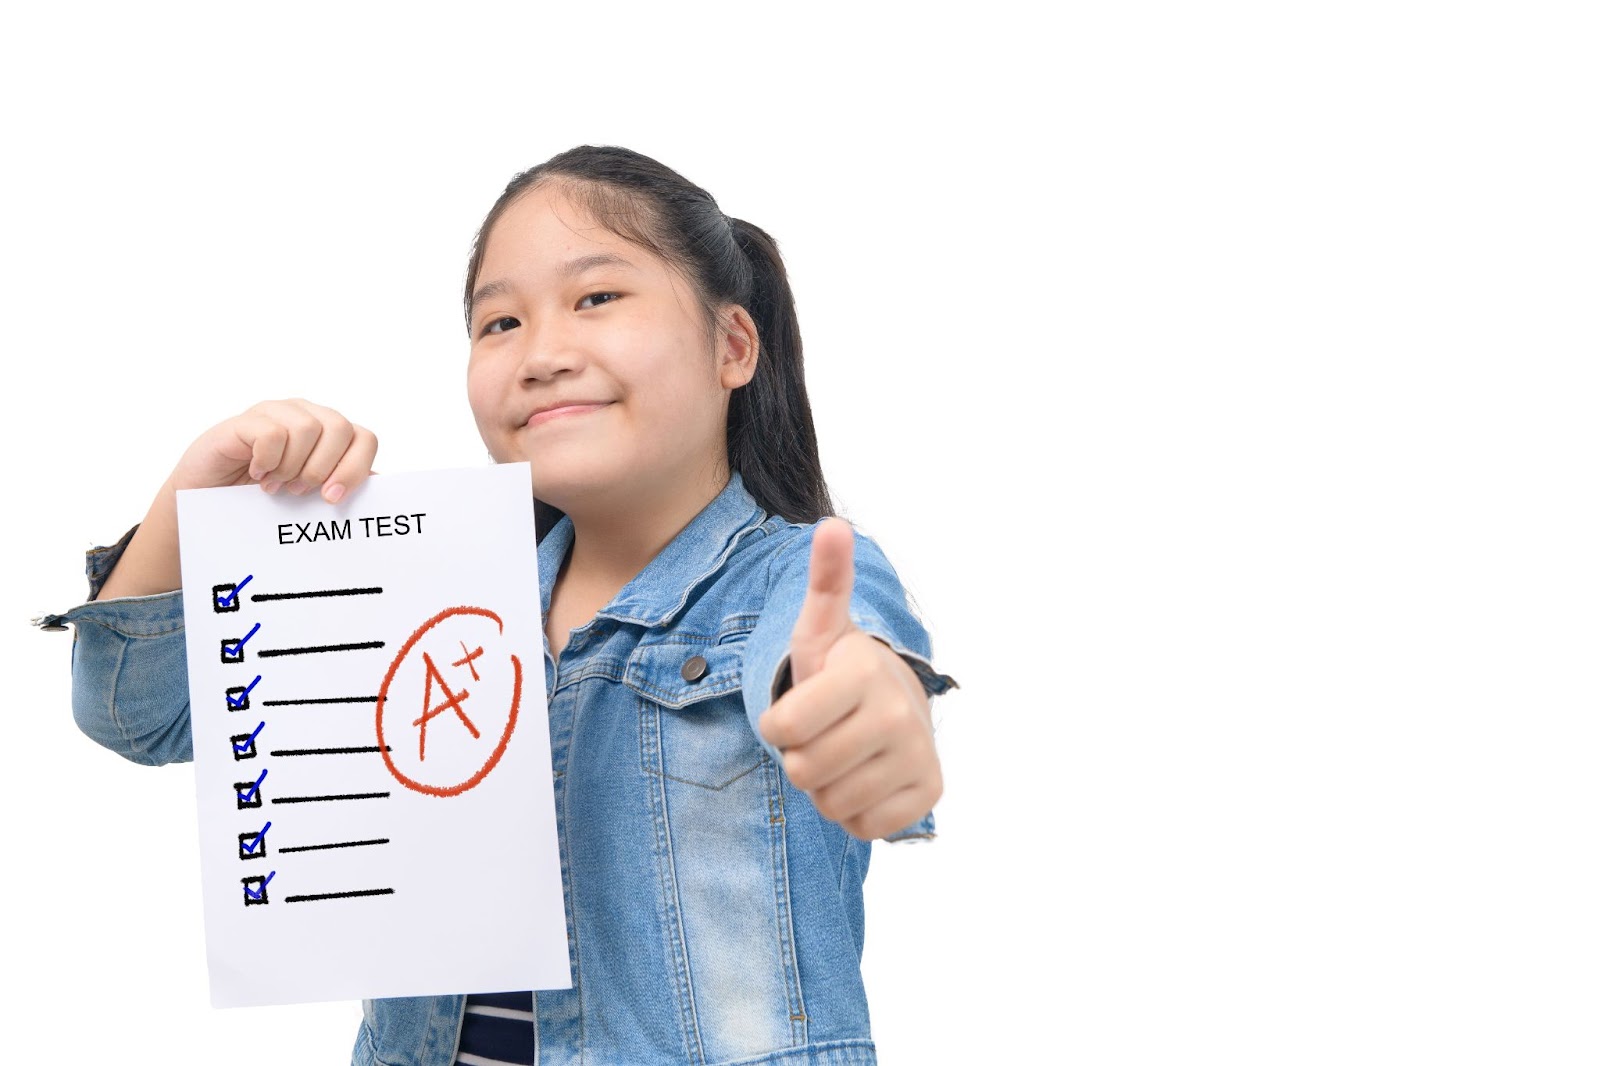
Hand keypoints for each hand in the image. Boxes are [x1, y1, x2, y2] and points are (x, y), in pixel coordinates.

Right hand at [174, 398, 378, 501]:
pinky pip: (272, 434)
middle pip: (341, 428)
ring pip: (307, 429)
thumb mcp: (309, 495)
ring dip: (292, 467)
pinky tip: (257, 473)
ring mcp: (276, 413)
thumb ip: (340, 484)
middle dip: (323, 468)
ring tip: (276, 484)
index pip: (365, 438)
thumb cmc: (263, 496)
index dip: (355, 468)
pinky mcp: (245, 420)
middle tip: (299, 490)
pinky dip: (267, 461)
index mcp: (329, 433)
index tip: (332, 497)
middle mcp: (306, 415)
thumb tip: (379, 486)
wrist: (208, 500)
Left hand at [758, 518, 941, 840]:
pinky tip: (868, 777)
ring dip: (828, 786)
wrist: (894, 707)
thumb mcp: (821, 629)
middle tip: (824, 733)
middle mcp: (899, 713)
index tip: (800, 705)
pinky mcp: (928, 794)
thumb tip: (832, 525)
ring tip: (845, 753)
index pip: (782, 729)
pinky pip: (864, 826)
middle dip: (802, 757)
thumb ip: (824, 581)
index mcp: (863, 671)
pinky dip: (857, 811)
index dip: (777, 725)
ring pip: (832, 803)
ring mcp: (919, 755)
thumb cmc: (840, 671)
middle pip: (805, 771)